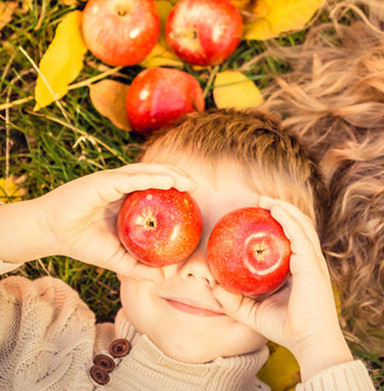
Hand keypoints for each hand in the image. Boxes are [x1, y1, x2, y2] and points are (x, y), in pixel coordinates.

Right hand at [37, 163, 194, 281]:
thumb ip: (138, 267)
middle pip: (154, 176)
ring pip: (146, 172)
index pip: (155, 189)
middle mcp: (121, 187)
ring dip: (169, 174)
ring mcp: (113, 182)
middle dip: (177, 177)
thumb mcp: (117, 259)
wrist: (51, 234)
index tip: (193, 197)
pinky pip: (132, 177)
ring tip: (186, 181)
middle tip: (195, 186)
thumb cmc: (82, 243)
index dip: (174, 189)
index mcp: (126, 200)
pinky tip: (168, 180)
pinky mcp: (103, 181)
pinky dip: (151, 177)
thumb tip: (162, 280)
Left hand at [212, 196, 351, 380]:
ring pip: (302, 224)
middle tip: (259, 201)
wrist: (310, 342)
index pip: (293, 239)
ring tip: (265, 199)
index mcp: (301, 270)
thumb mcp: (253, 313)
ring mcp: (313, 261)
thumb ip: (234, 301)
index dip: (280, 223)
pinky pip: (300, 234)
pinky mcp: (312, 264)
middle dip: (282, 208)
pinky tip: (275, 209)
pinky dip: (288, 219)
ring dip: (284, 207)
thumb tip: (213, 287)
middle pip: (299, 226)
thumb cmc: (287, 329)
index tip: (258, 214)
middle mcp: (309, 261)